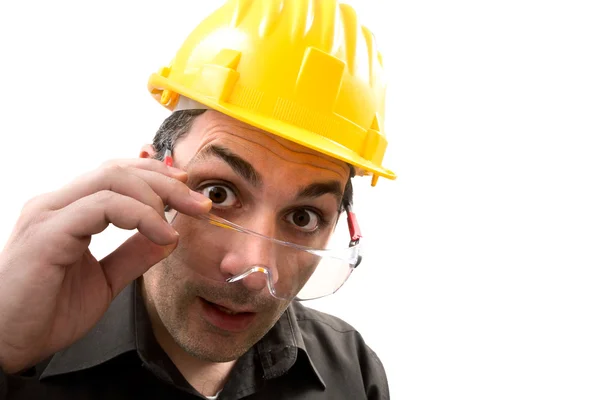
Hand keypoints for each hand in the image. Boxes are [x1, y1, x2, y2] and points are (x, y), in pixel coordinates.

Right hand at [0, 158, 210, 372]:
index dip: (157, 177)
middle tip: (200, 203)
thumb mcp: (105, 280)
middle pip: (119, 170)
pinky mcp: (47, 233)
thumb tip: (170, 236)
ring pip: (112, 179)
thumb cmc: (46, 313)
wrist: (6, 345)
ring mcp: (49, 214)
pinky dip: (141, 216)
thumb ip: (134, 255)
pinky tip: (161, 234)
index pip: (117, 174)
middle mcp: (56, 204)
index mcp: (68, 210)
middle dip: (167, 181)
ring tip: (185, 216)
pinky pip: (103, 207)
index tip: (190, 194)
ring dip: (158, 195)